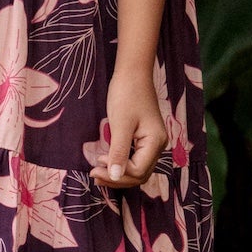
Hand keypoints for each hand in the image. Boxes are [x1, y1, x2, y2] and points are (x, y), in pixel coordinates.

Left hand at [90, 68, 166, 188]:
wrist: (132, 73)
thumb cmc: (127, 95)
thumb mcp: (120, 124)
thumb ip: (119, 152)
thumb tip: (115, 176)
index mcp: (156, 142)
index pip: (138, 171)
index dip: (117, 174)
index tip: (96, 165)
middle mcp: (158, 145)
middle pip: (139, 174)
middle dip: (117, 178)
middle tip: (93, 174)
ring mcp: (152, 142)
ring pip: (137, 168)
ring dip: (118, 173)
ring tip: (97, 171)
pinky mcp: (144, 138)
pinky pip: (135, 158)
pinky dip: (121, 163)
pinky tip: (106, 160)